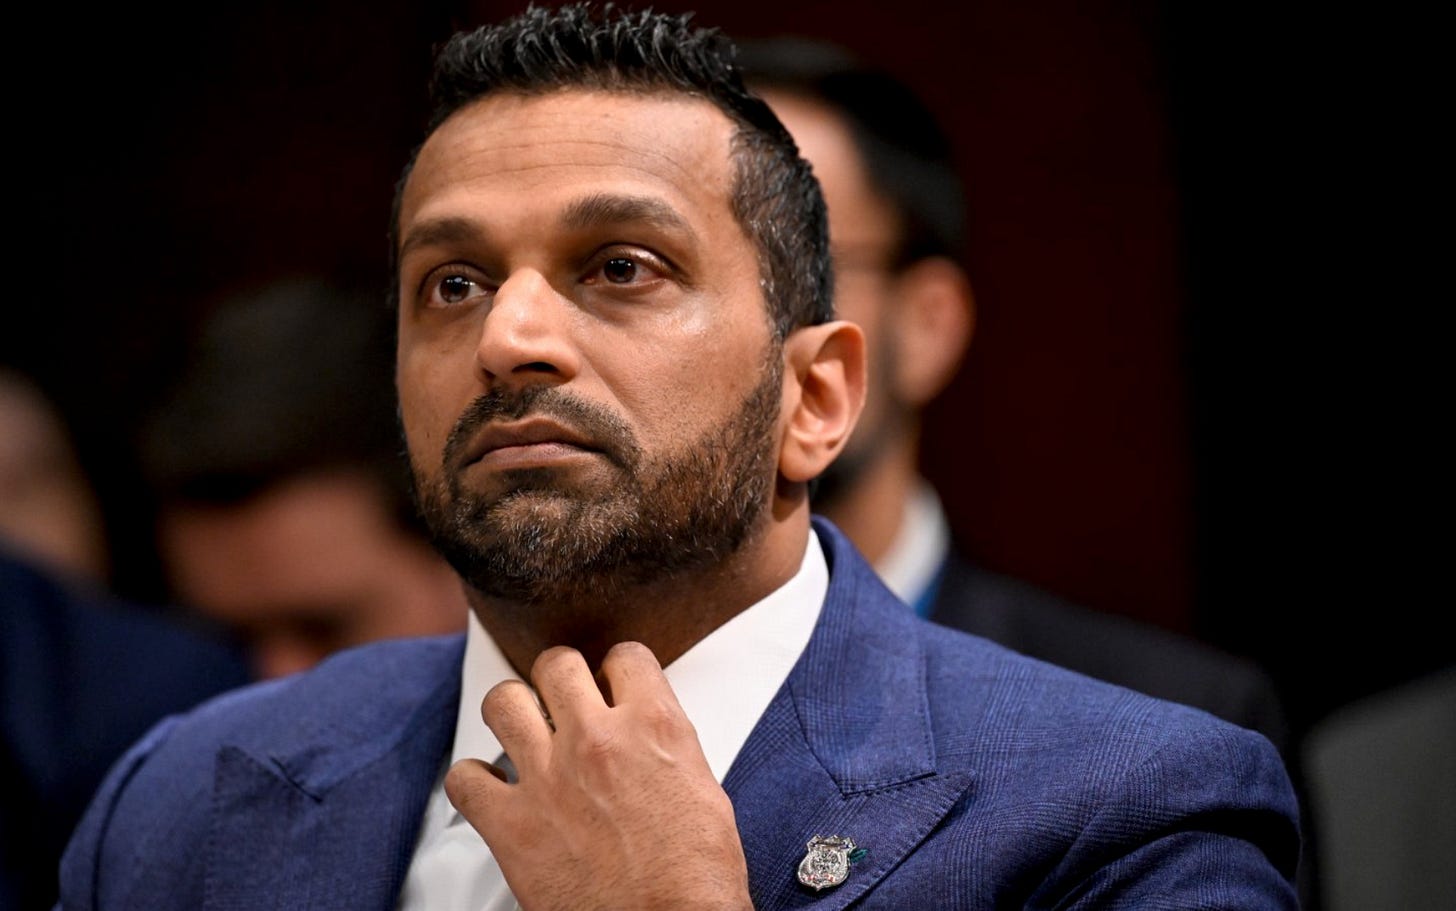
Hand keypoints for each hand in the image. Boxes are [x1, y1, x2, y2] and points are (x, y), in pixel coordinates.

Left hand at [445, 641, 752, 910]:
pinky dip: (472, 781)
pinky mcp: (511, 825)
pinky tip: (491, 790)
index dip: (616, 671)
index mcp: (654, 726)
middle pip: (556, 665)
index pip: (625, 656)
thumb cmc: (695, 879)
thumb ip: (666, 748)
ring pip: (503, 702)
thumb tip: (645, 740)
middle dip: (559, 679)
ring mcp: (548, 778)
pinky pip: (465, 778)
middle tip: (562, 701)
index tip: (611, 686)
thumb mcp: (704, 789)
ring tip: (522, 733)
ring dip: (512, 714)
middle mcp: (597, 740)